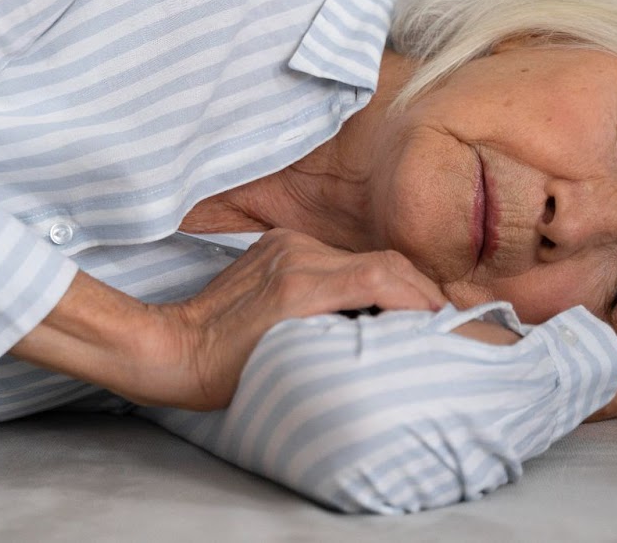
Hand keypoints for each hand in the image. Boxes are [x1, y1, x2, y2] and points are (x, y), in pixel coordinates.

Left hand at [143, 228, 450, 409]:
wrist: (173, 346)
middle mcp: (295, 255)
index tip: (443, 322)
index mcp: (299, 286)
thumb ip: (340, 340)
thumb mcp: (289, 364)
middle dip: (419, 289)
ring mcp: (285, 245)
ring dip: (393, 282)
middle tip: (441, 320)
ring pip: (361, 256)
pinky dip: (360, 275)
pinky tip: (368, 300)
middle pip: (382, 260)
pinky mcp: (277, 243)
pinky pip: (334, 255)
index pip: (383, 274)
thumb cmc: (226, 372)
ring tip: (412, 314)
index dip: (421, 296)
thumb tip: (388, 336)